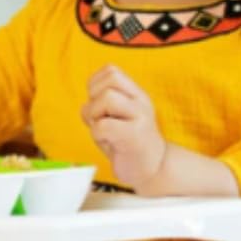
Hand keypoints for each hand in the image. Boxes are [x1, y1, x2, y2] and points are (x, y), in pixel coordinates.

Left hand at [82, 65, 166, 191]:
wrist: (153, 170)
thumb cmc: (127, 143)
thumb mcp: (116, 116)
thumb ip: (102, 102)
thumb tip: (87, 101)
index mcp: (136, 93)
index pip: (111, 70)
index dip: (94, 84)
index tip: (97, 104)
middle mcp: (141, 101)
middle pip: (109, 79)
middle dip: (94, 98)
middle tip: (99, 118)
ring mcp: (141, 117)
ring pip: (107, 98)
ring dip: (94, 115)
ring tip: (103, 130)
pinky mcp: (135, 136)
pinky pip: (103, 125)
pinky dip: (96, 134)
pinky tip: (108, 143)